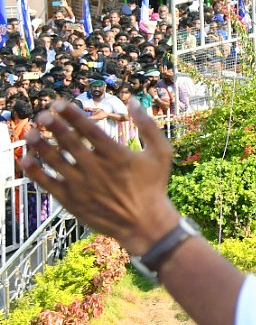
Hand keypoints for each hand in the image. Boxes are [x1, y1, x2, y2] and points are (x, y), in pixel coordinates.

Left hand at [19, 100, 178, 255]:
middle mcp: (96, 168)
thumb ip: (148, 126)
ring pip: (54, 161)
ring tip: (29, 133)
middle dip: (53, 126)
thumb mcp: (161, 153)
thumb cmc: (154, 185)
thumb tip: (133, 101)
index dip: (72, 115)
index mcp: (116, 155)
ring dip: (40, 145)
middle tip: (42, 115)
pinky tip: (25, 159)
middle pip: (69, 143)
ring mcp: (82, 185)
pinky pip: (48, 183)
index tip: (59, 104)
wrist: (145, 224)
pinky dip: (35, 171)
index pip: (89, 130)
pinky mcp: (71, 201)